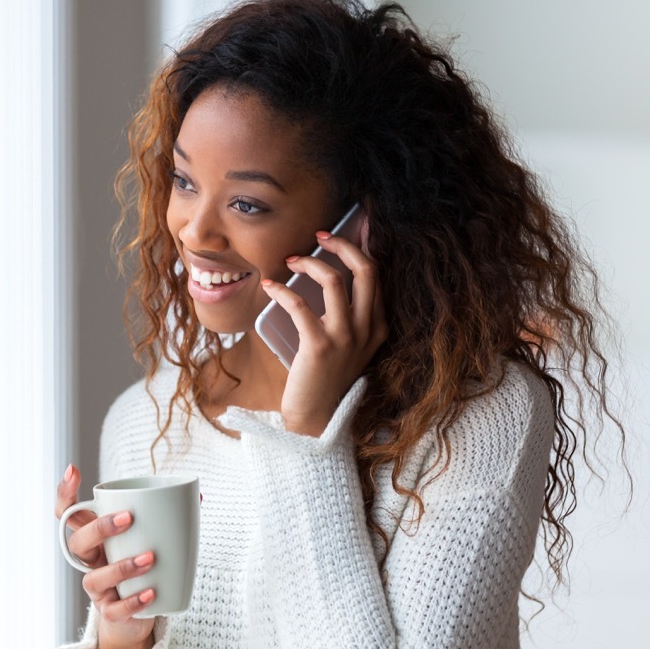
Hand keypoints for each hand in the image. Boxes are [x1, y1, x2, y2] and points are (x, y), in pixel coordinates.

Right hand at [55, 464, 155, 648]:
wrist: (138, 616)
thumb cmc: (142, 569)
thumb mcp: (148, 541)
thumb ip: (165, 520)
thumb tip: (196, 496)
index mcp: (96, 539)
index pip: (69, 514)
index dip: (65, 492)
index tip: (74, 469)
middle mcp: (90, 563)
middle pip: (77, 543)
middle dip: (100, 528)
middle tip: (129, 518)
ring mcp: (98, 590)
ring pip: (93, 578)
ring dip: (121, 567)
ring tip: (150, 558)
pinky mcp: (109, 614)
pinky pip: (114, 610)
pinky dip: (132, 601)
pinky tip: (151, 592)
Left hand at [261, 224, 386, 435]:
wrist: (315, 419)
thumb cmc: (324, 379)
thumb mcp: (347, 347)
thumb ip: (344, 317)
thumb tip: (323, 276)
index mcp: (378, 327)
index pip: (377, 275)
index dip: (363, 246)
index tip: (347, 229)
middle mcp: (368, 330)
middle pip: (366, 269)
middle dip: (343, 243)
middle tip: (321, 235)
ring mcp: (345, 338)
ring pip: (334, 280)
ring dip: (310, 262)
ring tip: (292, 260)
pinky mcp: (319, 346)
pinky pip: (300, 304)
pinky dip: (282, 290)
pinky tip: (271, 286)